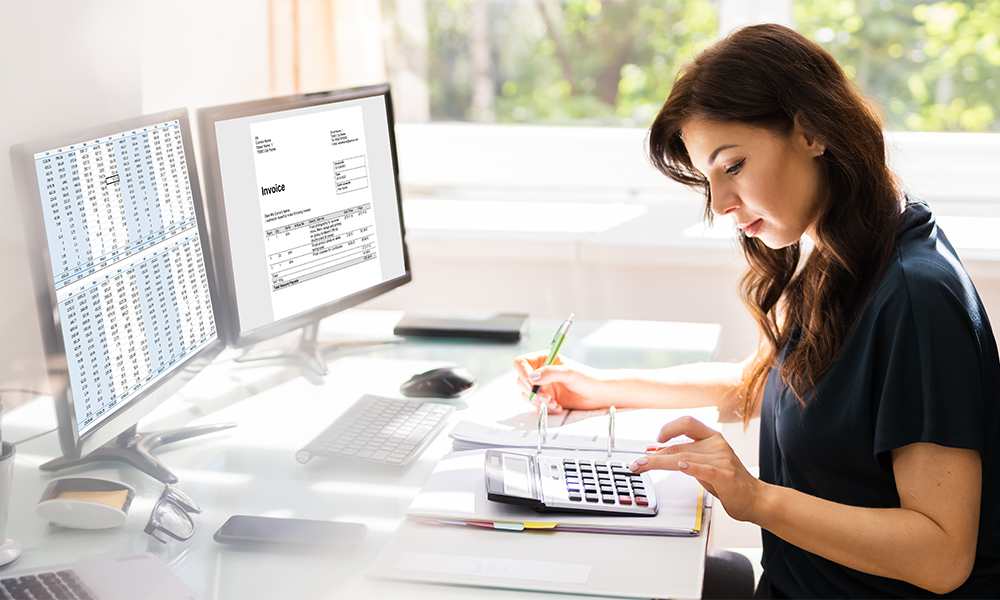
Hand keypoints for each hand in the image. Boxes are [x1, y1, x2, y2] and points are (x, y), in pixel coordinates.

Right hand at [512, 350, 606, 412]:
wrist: (597, 394)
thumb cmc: (587, 378)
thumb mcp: (569, 372)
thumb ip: (550, 372)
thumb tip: (532, 377)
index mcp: (543, 359)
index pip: (522, 362)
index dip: (523, 372)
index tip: (531, 382)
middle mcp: (540, 372)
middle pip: (521, 380)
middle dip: (532, 390)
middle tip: (545, 396)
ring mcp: (543, 386)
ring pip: (527, 394)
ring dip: (538, 401)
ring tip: (553, 402)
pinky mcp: (546, 399)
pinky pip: (536, 405)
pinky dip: (545, 408)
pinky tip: (557, 406)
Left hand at [628, 416, 763, 521]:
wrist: (755, 499)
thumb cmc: (730, 481)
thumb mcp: (705, 464)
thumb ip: (685, 456)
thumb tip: (658, 452)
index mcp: (713, 438)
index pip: (687, 423)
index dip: (669, 428)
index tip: (656, 439)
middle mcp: (717, 445)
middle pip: (679, 446)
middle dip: (654, 456)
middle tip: (637, 463)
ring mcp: (722, 460)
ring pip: (684, 457)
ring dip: (660, 463)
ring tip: (644, 466)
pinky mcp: (725, 476)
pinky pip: (704, 469)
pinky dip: (690, 467)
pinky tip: (680, 466)